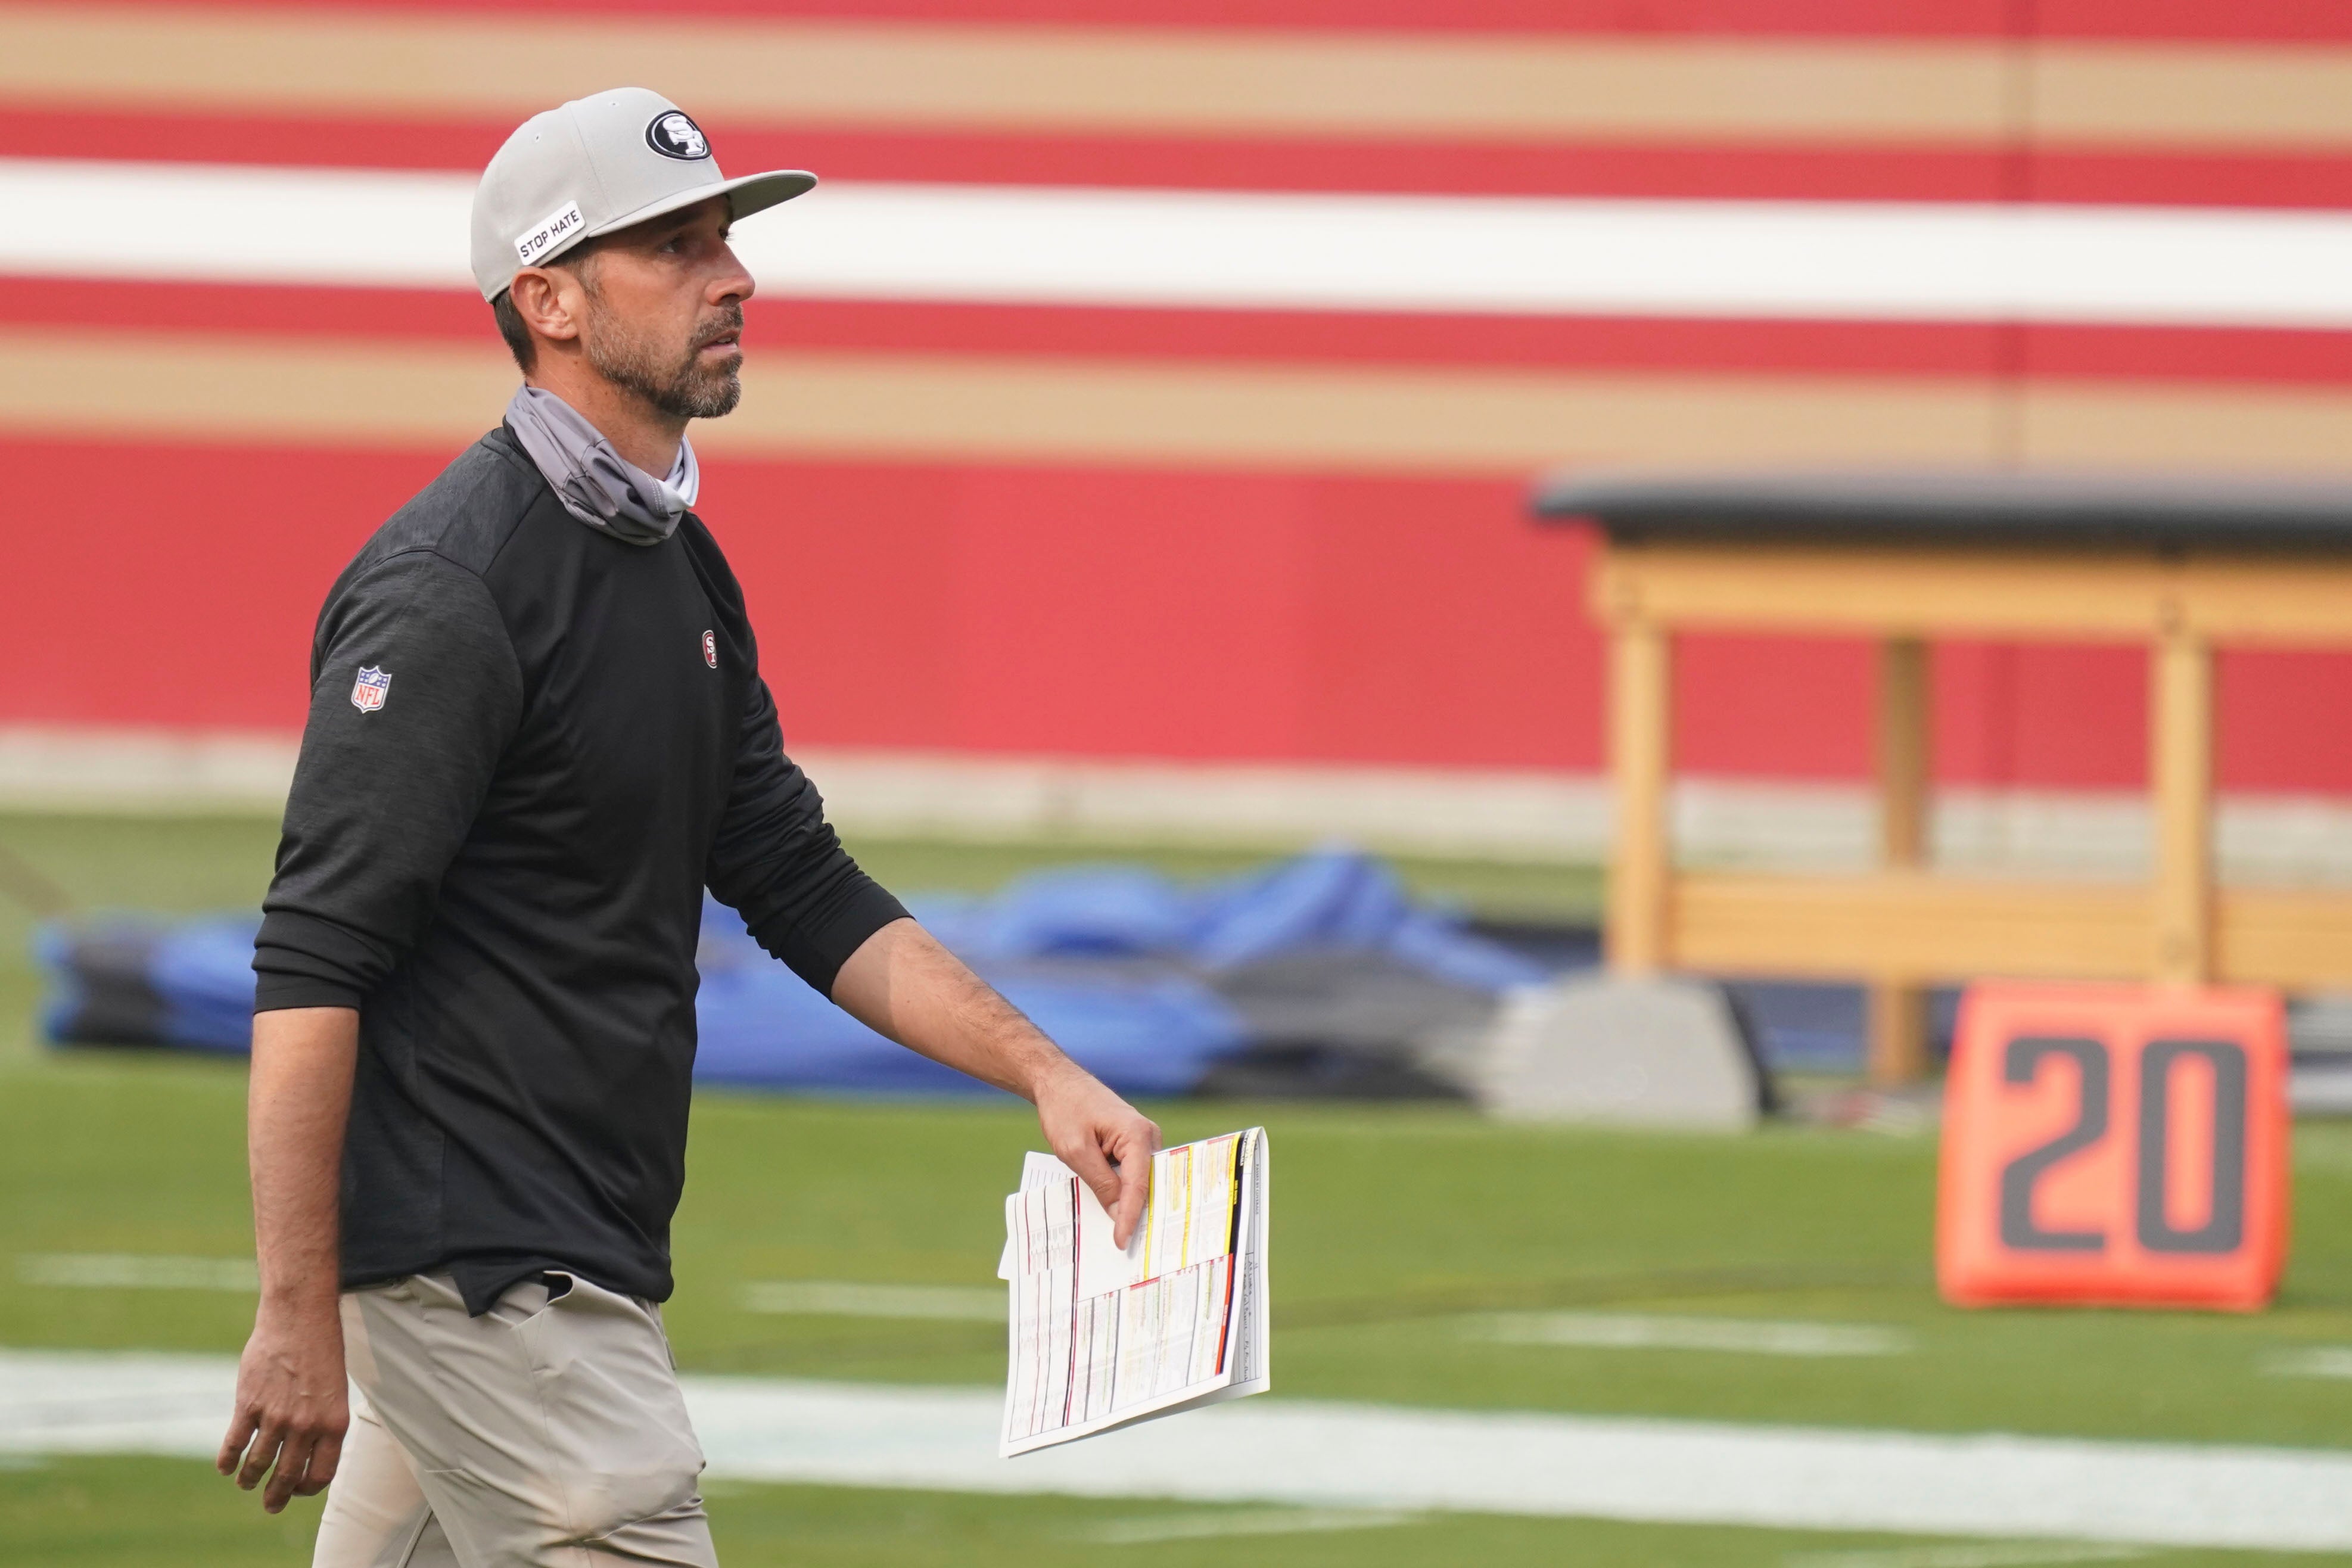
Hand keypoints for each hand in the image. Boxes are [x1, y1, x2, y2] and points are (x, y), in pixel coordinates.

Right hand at [218, 1299, 348, 1512]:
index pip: (321, 1473)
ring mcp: (275, 1417)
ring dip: (250, 1479)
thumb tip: (308, 1450)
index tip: (299, 1490)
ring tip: (247, 1484)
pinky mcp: (248, 1405)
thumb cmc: (321, 1350)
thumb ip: (322, 1421)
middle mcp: (306, 1425)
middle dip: (277, 1496)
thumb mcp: (335, 1389)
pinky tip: (226, 1467)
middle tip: (271, 1505)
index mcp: (333, 1423)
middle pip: (288, 1476)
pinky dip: (228, 1460)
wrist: (299, 1318)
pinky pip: (235, 1444)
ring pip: (258, 1464)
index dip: (308, 1488)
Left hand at [1033, 1060, 1161, 1247]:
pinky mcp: (1131, 1145)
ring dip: (1129, 1204)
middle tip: (1130, 1248)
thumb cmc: (1065, 1110)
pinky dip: (1121, 1191)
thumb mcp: (1076, 1151)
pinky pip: (1131, 1174)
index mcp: (1137, 1135)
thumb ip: (1101, 1182)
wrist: (1058, 1083)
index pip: (1138, 1186)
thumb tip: (1120, 1213)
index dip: (1130, 1217)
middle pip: (1147, 1185)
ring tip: (1122, 1234)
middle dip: (1138, 1214)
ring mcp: (1142, 1140)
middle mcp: (1148, 1137)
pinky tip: (1112, 1210)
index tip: (1121, 1243)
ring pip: (1139, 1182)